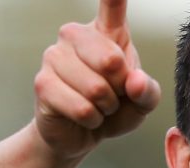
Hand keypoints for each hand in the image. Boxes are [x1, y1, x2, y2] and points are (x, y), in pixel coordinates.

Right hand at [32, 0, 161, 158]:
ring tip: (99, 106)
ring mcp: (54, 56)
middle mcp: (76, 35)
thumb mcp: (141, 101)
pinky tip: (86, 116)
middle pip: (111, 60)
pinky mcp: (43, 82)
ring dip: (106, 107)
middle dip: (120, 88)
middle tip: (114, 94)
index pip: (111, 5)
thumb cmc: (115, 108)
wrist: (81, 133)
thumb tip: (134, 81)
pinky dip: (92, 120)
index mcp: (106, 32)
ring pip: (96, 89)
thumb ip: (147, 91)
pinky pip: (82, 108)